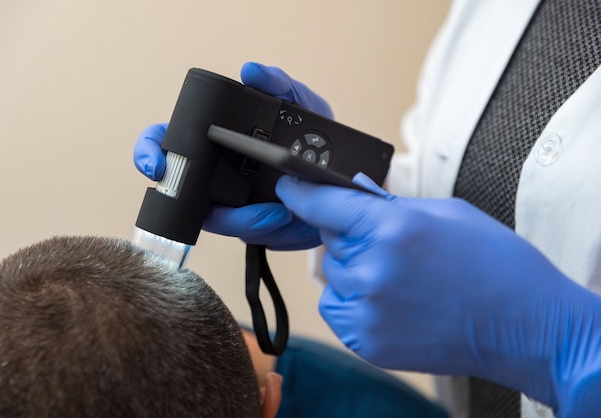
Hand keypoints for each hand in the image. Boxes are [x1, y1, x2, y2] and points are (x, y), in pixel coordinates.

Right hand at [133, 63, 331, 249]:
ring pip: (214, 218)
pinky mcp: (252, 227)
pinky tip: (281, 216)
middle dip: (178, 195)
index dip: (151, 150)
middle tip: (205, 201)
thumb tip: (251, 71)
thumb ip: (277, 84)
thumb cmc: (312, 136)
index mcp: (218, 137)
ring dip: (241, 217)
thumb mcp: (301, 104)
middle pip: (176, 186)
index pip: (168, 139)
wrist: (340, 177)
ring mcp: (231, 204)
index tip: (155, 164)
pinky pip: (244, 234)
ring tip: (275, 210)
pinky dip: (261, 226)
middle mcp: (216, 172)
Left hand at [275, 173, 600, 415]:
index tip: (288, 185)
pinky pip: (337, 306)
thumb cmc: (494, 264)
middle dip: (351, 234)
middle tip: (390, 243)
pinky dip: (354, 299)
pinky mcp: (366, 341)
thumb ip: (389, 204)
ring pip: (334, 274)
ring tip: (401, 277)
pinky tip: (392, 299)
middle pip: (329, 240)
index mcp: (391, 229)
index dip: (300, 191)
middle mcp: (371, 271)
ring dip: (355, 269)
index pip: (321, 204)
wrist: (525, 326)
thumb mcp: (445, 213)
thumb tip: (355, 191)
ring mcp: (367, 311)